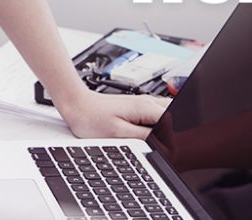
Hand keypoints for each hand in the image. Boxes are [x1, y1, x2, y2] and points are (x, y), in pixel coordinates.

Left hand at [56, 92, 170, 139]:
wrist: (77, 104)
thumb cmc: (91, 117)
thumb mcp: (119, 133)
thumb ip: (144, 137)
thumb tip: (164, 145)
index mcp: (145, 107)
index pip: (173, 123)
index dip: (173, 139)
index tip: (167, 150)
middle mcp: (147, 102)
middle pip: (174, 114)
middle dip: (174, 131)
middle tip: (163, 146)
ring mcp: (143, 103)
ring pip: (167, 112)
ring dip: (167, 127)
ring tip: (154, 140)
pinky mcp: (137, 106)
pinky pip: (157, 114)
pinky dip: (159, 124)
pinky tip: (150, 134)